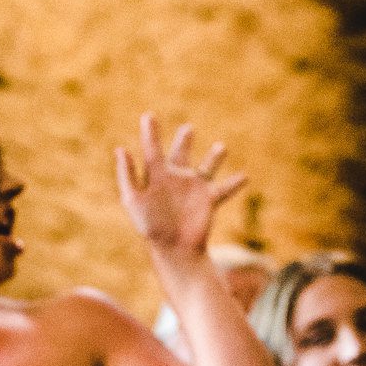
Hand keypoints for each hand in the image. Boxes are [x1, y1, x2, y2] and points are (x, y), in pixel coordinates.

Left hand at [115, 115, 245, 258]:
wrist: (174, 249)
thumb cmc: (150, 226)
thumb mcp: (134, 200)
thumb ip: (128, 175)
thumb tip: (120, 149)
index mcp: (156, 177)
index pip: (152, 150)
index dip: (150, 133)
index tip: (148, 115)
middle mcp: (176, 180)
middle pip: (180, 156)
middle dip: (184, 142)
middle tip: (187, 129)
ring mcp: (194, 189)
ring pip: (206, 168)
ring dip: (214, 158)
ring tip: (221, 147)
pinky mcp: (209, 200)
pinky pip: (224, 189)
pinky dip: (234, 183)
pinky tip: (245, 176)